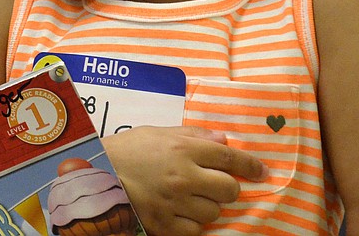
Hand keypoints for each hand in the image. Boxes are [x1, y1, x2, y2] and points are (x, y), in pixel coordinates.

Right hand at [102, 125, 267, 235]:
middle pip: (229, 190)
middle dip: (228, 188)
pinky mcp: (164, 225)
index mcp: (184, 149)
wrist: (96, 174)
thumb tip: (223, 140)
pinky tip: (181, 212)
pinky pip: (195, 230)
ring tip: (191, 198)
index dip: (251, 166)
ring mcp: (175, 204)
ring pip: (214, 212)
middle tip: (216, 185)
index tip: (262, 172)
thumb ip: (193, 135)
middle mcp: (184, 176)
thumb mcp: (159, 132)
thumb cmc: (128, 149)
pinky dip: (193, 223)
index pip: (230, 158)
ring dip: (209, 206)